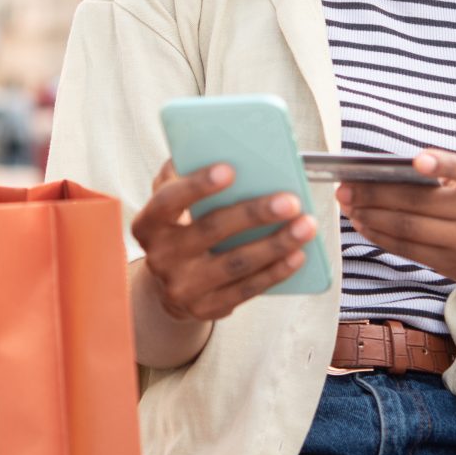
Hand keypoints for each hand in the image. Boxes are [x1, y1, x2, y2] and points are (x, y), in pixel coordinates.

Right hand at [131, 159, 317, 321]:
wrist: (170, 286)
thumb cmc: (179, 227)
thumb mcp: (171, 200)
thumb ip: (183, 172)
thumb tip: (219, 145)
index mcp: (148, 222)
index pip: (168, 200)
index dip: (198, 185)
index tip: (231, 169)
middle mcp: (160, 257)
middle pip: (211, 231)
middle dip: (254, 214)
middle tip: (291, 200)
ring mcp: (182, 287)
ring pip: (235, 263)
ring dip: (276, 244)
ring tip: (307, 225)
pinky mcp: (206, 309)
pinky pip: (246, 289)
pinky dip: (276, 272)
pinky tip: (298, 254)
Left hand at [337, 149, 455, 294]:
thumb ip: (445, 172)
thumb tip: (384, 171)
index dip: (443, 164)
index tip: (417, 160)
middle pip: (419, 202)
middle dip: (375, 194)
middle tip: (345, 187)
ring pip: (408, 228)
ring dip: (371, 216)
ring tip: (348, 205)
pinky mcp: (452, 264)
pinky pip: (408, 249)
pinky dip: (380, 235)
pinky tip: (363, 224)